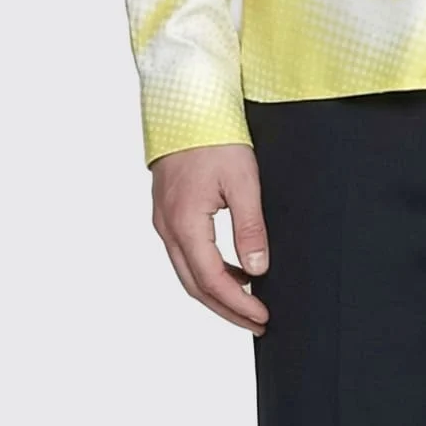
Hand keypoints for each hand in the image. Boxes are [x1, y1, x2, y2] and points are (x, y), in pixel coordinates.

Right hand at [150, 143, 270, 333]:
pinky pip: (184, 254)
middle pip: (194, 286)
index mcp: (184, 223)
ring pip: (187, 272)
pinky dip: (207, 270)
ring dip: (215, 292)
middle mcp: (167, 228)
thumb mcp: (242, 179)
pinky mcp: (168, 212)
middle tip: (257, 322)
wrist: (186, 102)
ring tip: (247, 302)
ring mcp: (163, 220)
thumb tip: (257, 269)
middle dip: (226, 309)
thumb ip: (249, 226)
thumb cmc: (215, 134)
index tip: (261, 316)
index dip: (237, 304)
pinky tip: (231, 269)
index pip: (211, 280)